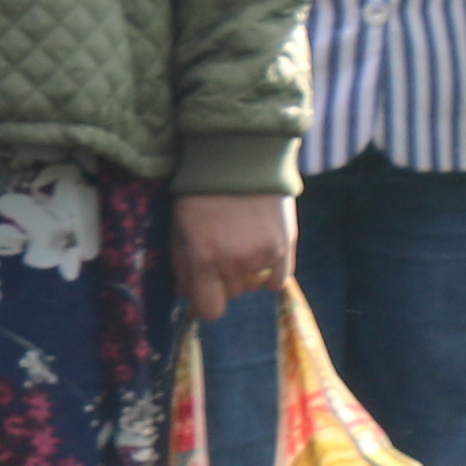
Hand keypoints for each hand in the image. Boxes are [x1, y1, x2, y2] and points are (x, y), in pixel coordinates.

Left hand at [176, 193, 295, 326]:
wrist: (240, 156)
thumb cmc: (200, 191)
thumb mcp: (179, 226)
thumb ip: (182, 265)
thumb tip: (187, 294)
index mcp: (204, 257)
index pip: (210, 309)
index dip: (204, 304)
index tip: (202, 293)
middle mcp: (235, 261)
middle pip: (231, 295)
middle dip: (221, 281)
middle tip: (219, 252)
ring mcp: (264, 255)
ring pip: (252, 286)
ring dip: (245, 274)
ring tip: (239, 243)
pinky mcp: (286, 245)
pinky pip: (278, 279)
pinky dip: (269, 273)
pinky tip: (260, 253)